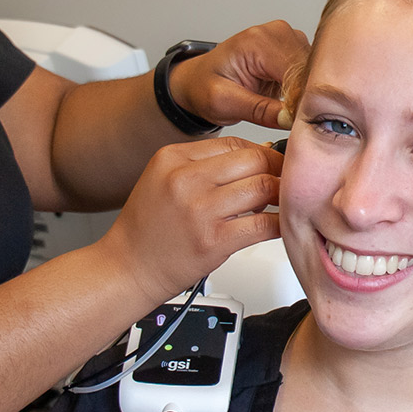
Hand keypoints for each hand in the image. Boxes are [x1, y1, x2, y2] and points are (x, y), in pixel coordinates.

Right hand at [95, 137, 284, 298]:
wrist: (126, 268)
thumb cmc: (147, 229)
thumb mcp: (163, 180)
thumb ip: (202, 165)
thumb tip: (255, 157)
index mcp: (172, 158)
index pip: (233, 142)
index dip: (261, 152)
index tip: (272, 163)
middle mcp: (185, 179)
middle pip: (253, 160)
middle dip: (277, 170)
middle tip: (286, 182)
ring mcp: (199, 210)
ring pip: (262, 188)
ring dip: (280, 196)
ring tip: (283, 203)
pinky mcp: (213, 241)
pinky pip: (263, 224)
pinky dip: (279, 224)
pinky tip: (280, 226)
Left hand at [171, 21, 308, 129]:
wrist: (198, 79)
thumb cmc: (205, 86)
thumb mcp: (223, 103)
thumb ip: (258, 110)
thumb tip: (291, 118)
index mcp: (257, 41)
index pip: (296, 71)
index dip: (302, 101)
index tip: (299, 125)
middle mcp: (277, 33)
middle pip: (311, 69)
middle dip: (309, 100)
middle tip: (300, 126)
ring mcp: (288, 38)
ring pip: (317, 72)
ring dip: (311, 96)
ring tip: (295, 115)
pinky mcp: (295, 49)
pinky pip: (313, 72)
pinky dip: (309, 91)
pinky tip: (297, 105)